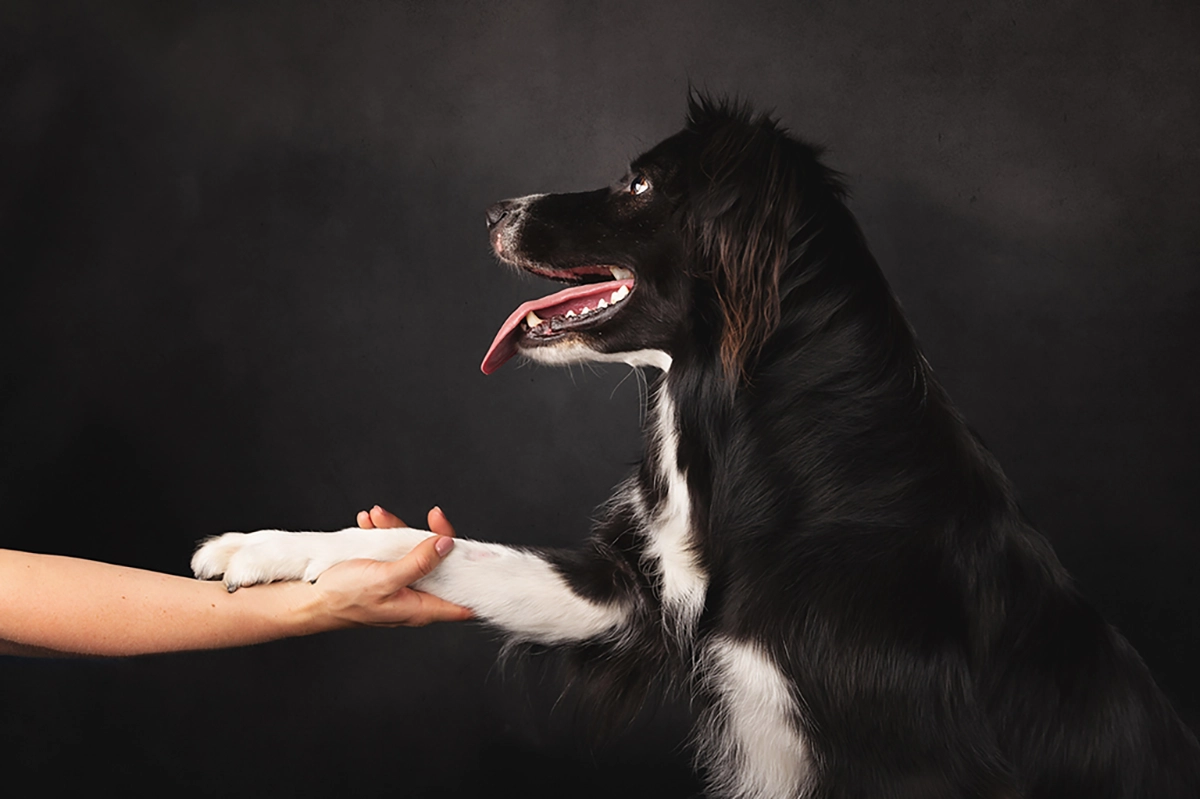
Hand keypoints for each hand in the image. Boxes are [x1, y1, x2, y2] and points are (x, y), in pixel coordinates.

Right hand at [308, 505, 472, 627]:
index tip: (478, 550)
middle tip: (431, 516)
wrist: (309, 599)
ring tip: (378, 517)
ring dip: (399, 530)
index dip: (476, 576)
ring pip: (414, 552)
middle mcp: (415, 597)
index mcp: (422, 607)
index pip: (464, 598)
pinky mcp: (384, 574)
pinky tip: (368, 524)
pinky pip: (392, 550)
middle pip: (441, 565)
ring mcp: (400, 584)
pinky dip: (382, 534)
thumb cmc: (344, 598)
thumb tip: (447, 545)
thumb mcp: (385, 578)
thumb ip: (419, 563)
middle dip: (432, 537)